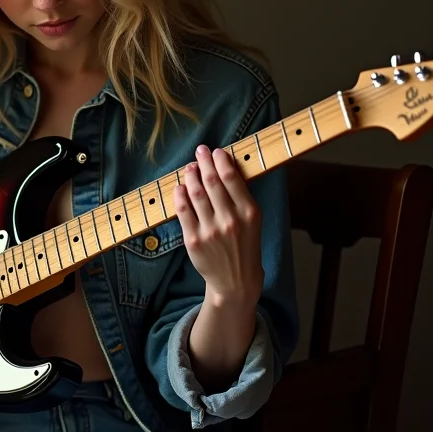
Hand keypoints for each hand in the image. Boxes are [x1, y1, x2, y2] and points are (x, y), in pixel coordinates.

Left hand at [172, 144, 263, 306]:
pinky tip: (180, 187)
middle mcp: (230, 220)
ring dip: (191, 176)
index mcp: (249, 212)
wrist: (235, 281)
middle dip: (204, 162)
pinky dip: (180, 195)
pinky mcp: (194, 240)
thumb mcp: (252, 221)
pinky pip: (183, 211)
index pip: (231, 178)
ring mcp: (211, 230)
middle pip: (212, 182)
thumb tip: (224, 168)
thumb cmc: (244, 245)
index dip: (220, 160)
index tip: (215, 151)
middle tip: (200, 150)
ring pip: (196, 194)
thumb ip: (240, 197)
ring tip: (190, 167)